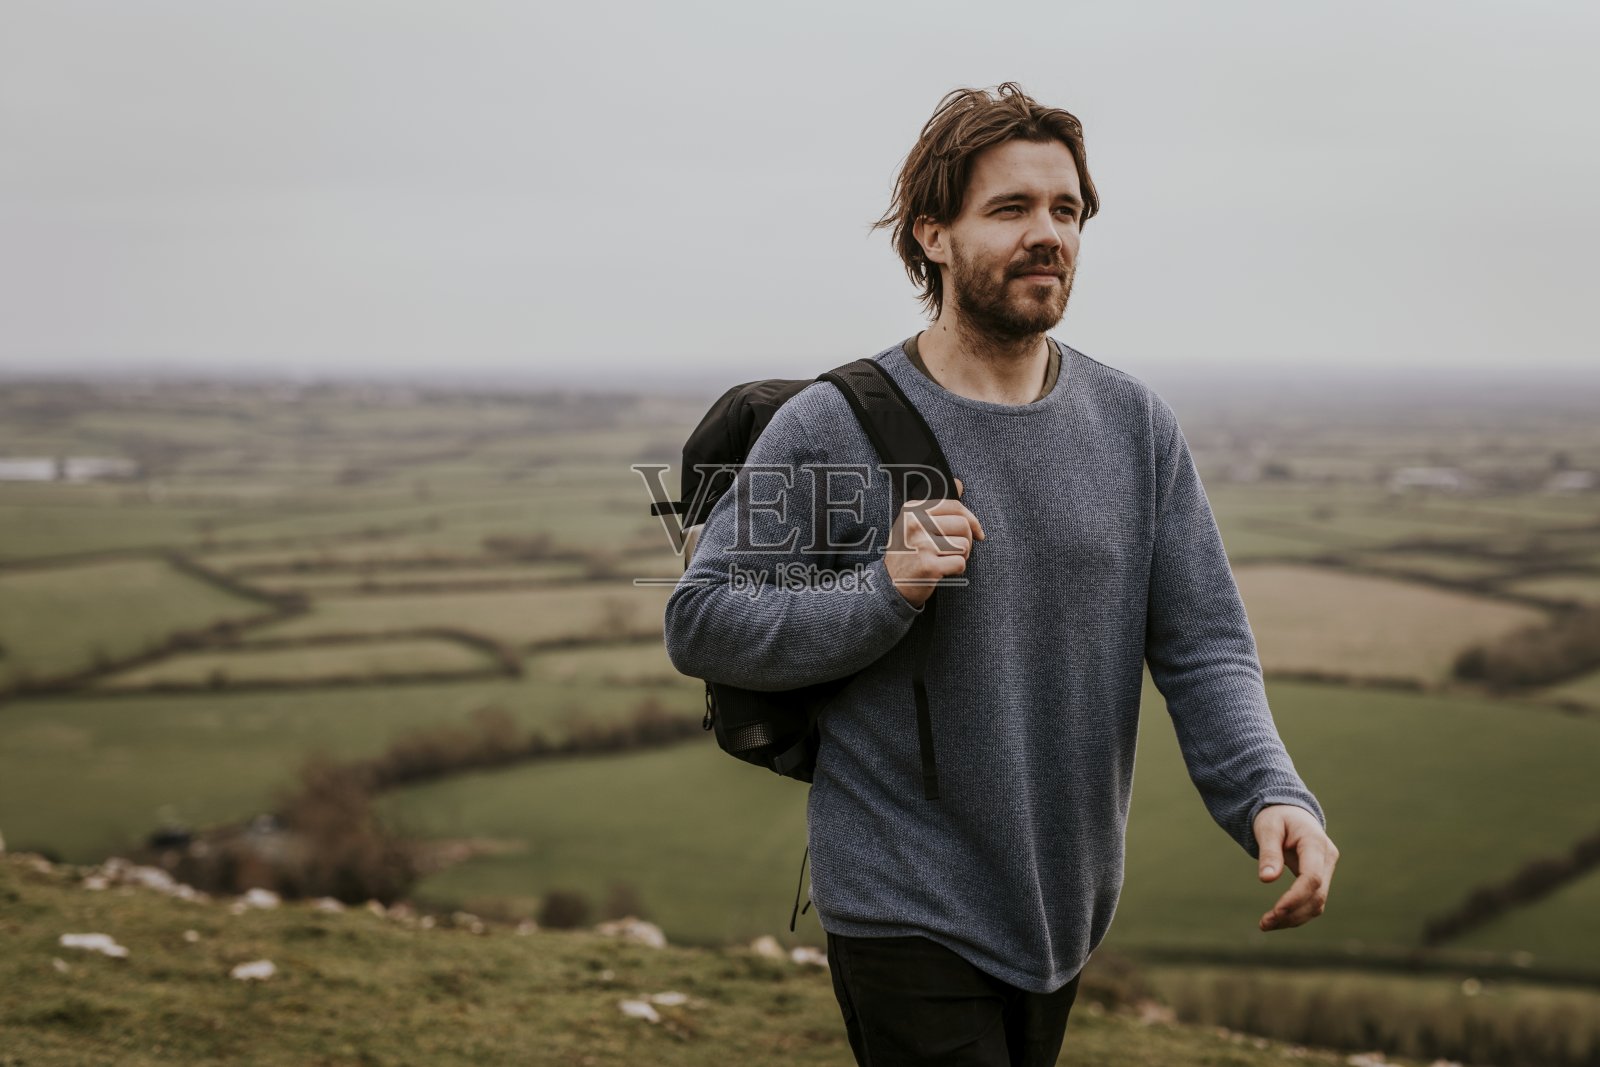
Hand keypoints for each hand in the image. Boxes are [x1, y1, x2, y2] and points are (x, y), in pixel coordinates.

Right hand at [885, 477, 985, 607]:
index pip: (954, 506)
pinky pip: (960, 563)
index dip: (972, 520)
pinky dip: (957, 569)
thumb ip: (938, 505)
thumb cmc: (907, 552)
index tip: (977, 532)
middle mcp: (915, 524)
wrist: (889, 584)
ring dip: (962, 555)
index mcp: (912, 509)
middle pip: (963, 524)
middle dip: (967, 540)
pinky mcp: (928, 566)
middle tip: (957, 550)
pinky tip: (943, 571)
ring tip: (947, 560)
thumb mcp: (914, 523)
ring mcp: (921, 545)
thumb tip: (959, 483)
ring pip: (964, 544)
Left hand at [1254, 804, 1338, 931]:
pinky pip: (1312, 900)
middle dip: (1292, 913)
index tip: (1276, 911)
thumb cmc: (1276, 816)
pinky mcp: (1320, 877)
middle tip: (1264, 924)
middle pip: (1317, 895)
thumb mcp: (1267, 828)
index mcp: (1315, 843)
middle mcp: (1327, 858)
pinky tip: (1276, 919)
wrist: (1289, 810)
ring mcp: (1326, 869)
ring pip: (1317, 903)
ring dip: (1294, 918)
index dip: (1296, 897)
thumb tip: (1266, 880)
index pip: (1312, 878)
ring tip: (1265, 925)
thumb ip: (1269, 852)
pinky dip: (1296, 913)